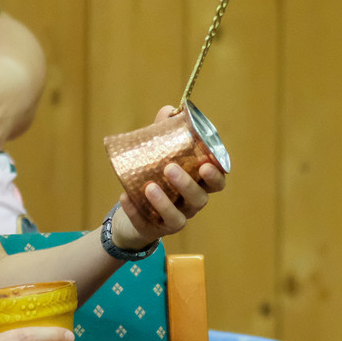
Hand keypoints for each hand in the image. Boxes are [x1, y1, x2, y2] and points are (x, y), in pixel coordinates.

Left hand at [108, 105, 226, 249]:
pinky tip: (125, 197)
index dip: (216, 176)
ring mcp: (174, 220)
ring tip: (149, 186)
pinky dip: (135, 211)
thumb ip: (165, 134)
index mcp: (198, 186)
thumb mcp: (160, 157)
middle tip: (170, 168)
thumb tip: (168, 110)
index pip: (216, 184)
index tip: (208, 165)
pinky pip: (146, 223)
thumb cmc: (155, 179)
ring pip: (177, 217)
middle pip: (198, 199)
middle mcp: (190, 205)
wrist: (134, 212)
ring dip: (164, 202)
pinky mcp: (154, 230)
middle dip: (187, 184)